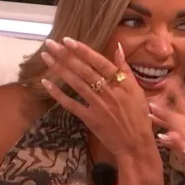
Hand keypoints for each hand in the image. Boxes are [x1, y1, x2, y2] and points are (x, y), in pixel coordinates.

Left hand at [40, 38, 154, 158]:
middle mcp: (109, 91)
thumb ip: (125, 68)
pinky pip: (71, 104)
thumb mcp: (137, 90)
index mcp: (122, 82)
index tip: (68, 40)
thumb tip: (117, 47)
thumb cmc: (139, 116)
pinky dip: (58, 94)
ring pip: (76, 83)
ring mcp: (98, 105)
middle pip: (84, 70)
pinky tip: (46, 83)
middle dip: (65, 55)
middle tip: (50, 43)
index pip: (99, 62)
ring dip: (59, 69)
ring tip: (46, 57)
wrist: (136, 144)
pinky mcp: (90, 118)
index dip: (83, 50)